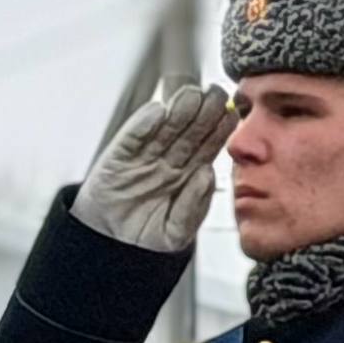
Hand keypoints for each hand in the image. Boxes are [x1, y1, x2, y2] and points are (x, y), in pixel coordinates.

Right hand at [70, 85, 236, 251]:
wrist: (111, 248)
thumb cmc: (146, 238)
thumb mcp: (176, 232)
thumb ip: (194, 206)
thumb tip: (206, 173)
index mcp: (188, 174)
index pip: (208, 146)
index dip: (219, 129)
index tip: (232, 114)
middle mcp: (169, 160)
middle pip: (189, 132)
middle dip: (203, 112)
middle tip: (217, 94)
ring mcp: (144, 156)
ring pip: (164, 129)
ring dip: (178, 111)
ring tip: (191, 96)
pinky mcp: (118, 157)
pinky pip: (132, 137)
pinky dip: (143, 125)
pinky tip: (157, 113)